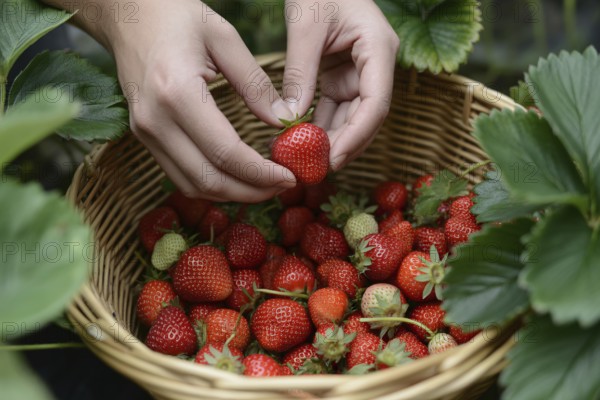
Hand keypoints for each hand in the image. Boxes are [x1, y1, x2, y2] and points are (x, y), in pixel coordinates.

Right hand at [94, 0, 296, 201]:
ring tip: (266, 185)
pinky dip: (212, 184)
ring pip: (192, 186)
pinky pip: (180, 175)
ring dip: (232, 194)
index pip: (225, 153)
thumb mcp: (224, 38)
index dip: (261, 173)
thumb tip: (284, 121)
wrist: (127, 13)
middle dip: (251, 191)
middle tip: (284, 186)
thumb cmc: (176, 16)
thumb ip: (255, 83)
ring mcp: (145, 132)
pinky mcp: (144, 136)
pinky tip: (237, 176)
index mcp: (177, 93)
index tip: (290, 176)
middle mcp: (155, 121)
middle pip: (208, 180)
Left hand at [282, 0, 399, 169]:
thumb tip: (289, 121)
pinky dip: (320, 125)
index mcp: (378, 48)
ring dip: (330, 139)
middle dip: (343, 145)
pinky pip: (335, 108)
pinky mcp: (343, 75)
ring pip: (351, 117)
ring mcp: (361, 72)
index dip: (357, 136)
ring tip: (304, 161)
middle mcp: (375, 65)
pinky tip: (300, 142)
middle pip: (367, 116)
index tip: (333, 160)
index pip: (376, 103)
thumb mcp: (305, 27)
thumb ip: (300, 74)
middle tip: (315, 169)